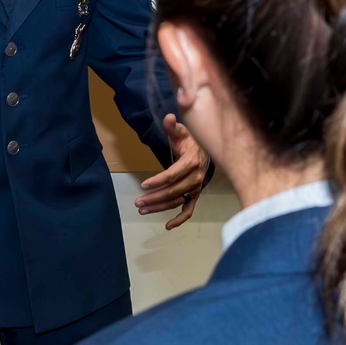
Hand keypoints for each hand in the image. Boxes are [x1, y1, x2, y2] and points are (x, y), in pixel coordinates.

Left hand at [134, 115, 208, 229]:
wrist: (208, 150)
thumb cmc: (191, 140)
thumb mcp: (182, 130)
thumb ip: (173, 126)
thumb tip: (169, 118)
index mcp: (192, 162)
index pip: (173, 174)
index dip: (158, 180)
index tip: (144, 185)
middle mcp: (196, 178)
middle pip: (173, 191)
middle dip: (154, 198)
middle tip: (137, 202)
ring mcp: (196, 188)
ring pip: (176, 202)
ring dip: (159, 207)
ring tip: (142, 209)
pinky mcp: (195, 195)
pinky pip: (189, 210)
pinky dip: (180, 219)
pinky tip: (168, 226)